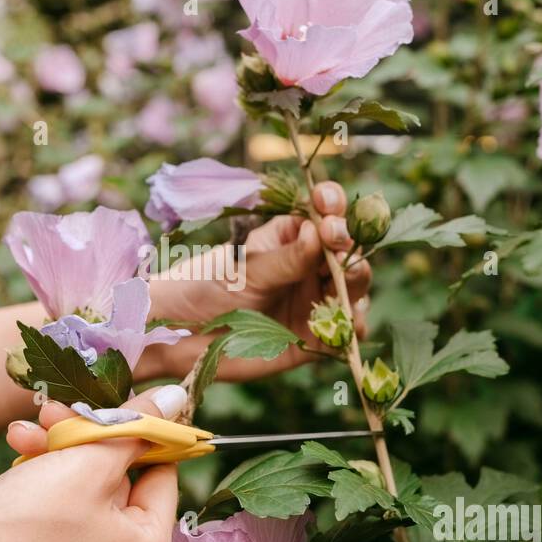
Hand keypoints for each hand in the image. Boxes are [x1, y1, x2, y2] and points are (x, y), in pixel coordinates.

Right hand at [0, 385, 186, 541]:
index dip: (135, 431)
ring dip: (54, 455)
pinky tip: (13, 458)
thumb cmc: (24, 525)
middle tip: (54, 411)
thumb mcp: (87, 461)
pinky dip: (37, 485)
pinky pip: (55, 518)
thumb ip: (136, 427)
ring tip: (21, 434)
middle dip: (82, 439)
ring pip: (81, 494)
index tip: (107, 402)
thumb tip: (177, 399)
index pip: (162, 474)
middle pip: (117, 482)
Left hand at [146, 181, 370, 380]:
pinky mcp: (316, 337)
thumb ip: (285, 257)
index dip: (333, 205)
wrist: (185, 335)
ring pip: (354, 287)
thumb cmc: (209, 287)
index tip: (327, 205)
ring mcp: (316, 300)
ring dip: (356, 281)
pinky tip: (344, 321)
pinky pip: (346, 331)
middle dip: (348, 245)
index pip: (324, 212)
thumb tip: (320, 233)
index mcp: (293, 236)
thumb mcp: (247, 269)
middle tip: (336, 243)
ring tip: (342, 281)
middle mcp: (311, 266)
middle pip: (347, 249)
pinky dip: (352, 325)